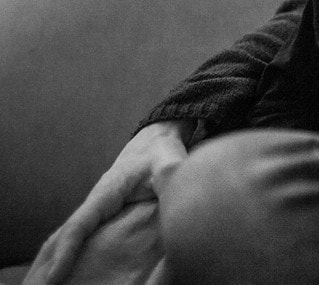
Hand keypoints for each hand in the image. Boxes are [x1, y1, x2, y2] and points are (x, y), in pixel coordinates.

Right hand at [29, 120, 188, 283]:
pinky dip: (68, 256)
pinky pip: (81, 239)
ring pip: (69, 239)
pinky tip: (63, 276)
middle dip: (48, 263)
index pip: (79, 226)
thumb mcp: (168, 162)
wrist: (156, 143)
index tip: (53, 277)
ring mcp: (98, 211)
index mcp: (106, 192)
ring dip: (52, 262)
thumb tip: (175, 185)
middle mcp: (96, 203)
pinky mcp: (105, 217)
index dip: (66, 252)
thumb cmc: (160, 153)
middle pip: (64, 236)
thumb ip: (170, 174)